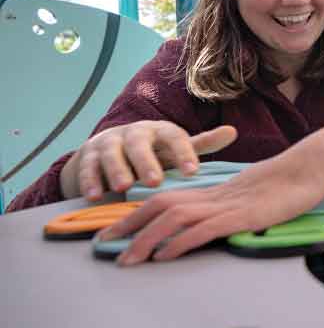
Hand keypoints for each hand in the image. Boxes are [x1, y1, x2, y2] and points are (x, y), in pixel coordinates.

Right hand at [60, 122, 237, 201]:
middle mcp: (134, 133)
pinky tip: (95, 196)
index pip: (175, 137)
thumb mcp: (176, 149)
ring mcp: (109, 142)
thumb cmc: (153, 153)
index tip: (193, 172)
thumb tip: (233, 131)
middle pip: (140, 144)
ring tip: (124, 186)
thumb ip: (202, 144)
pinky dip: (90, 181)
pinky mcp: (87, 155)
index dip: (184, 153)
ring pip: (112, 153)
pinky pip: (88, 167)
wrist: (108, 151)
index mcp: (160, 131)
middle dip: (147, 162)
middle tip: (155, 181)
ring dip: (117, 169)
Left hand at [98, 120, 323, 264]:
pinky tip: (165, 255)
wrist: (312, 164)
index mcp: (215, 193)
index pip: (165, 200)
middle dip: (127, 226)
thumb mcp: (255, 197)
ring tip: (126, 259)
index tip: (114, 231)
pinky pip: (204, 229)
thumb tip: (216, 225)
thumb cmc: (290, 182)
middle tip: (102, 245)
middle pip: (159, 205)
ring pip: (175, 218)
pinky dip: (180, 242)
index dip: (135, 215)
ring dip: (146, 238)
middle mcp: (215, 196)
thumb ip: (233, 208)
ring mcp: (229, 205)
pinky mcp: (244, 216)